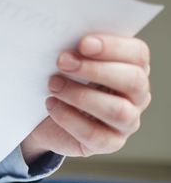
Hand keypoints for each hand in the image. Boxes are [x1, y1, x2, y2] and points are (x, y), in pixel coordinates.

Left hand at [21, 34, 151, 162]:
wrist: (45, 118)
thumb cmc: (63, 81)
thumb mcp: (69, 63)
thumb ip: (76, 50)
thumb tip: (64, 39)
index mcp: (133, 67)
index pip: (138, 54)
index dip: (113, 47)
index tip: (83, 43)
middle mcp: (137, 95)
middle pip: (133, 81)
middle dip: (95, 69)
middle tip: (62, 61)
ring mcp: (127, 122)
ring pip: (118, 111)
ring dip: (81, 95)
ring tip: (53, 85)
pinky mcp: (109, 143)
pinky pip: (96, 134)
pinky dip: (69, 118)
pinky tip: (51, 105)